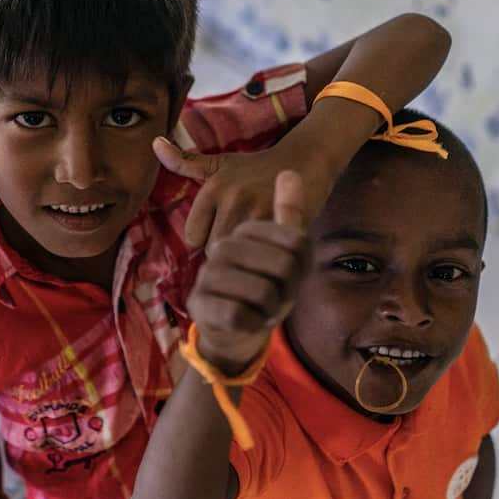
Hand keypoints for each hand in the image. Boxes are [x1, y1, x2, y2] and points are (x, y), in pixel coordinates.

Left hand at [154, 136, 334, 251]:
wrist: (306, 160)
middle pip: (213, 249)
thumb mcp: (219, 164)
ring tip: (251, 247)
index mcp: (213, 187)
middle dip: (223, 251)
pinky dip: (263, 257)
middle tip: (237, 244)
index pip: (193, 236)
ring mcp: (258, 211)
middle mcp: (233, 198)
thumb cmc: (256, 167)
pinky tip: (266, 250)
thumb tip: (154, 143)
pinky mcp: (283, 222)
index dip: (205, 240)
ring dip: (242, 257)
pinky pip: (262, 254)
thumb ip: (185, 161)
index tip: (219, 233)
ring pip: (236, 254)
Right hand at [186, 171, 308, 373]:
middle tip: (278, 293)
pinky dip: (255, 323)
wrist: (239, 326)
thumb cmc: (266, 280)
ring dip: (273, 307)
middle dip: (288, 288)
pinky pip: (241, 314)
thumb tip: (290, 173)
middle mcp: (220, 245)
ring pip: (263, 291)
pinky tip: (249, 320)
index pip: (294, 241)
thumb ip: (289, 210)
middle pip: (283, 266)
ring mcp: (206, 273)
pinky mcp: (198, 302)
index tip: (289, 270)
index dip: (300, 262)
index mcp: (241, 225)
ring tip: (264, 306)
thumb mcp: (286, 246)